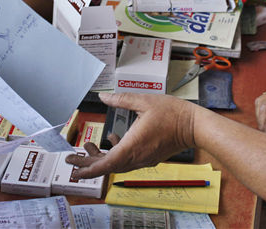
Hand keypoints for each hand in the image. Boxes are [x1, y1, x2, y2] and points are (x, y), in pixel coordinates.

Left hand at [66, 92, 198, 178]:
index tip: (75, 169)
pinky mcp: (149, 158)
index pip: (107, 164)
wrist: (193, 126)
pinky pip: (127, 161)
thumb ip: (121, 99)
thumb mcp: (144, 101)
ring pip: (117, 165)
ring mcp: (144, 159)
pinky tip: (113, 139)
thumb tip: (103, 96)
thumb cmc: (172, 113)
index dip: (89, 168)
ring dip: (101, 158)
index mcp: (134, 145)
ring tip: (89, 147)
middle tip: (72, 158)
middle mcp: (137, 157)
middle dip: (88, 163)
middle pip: (108, 166)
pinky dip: (115, 154)